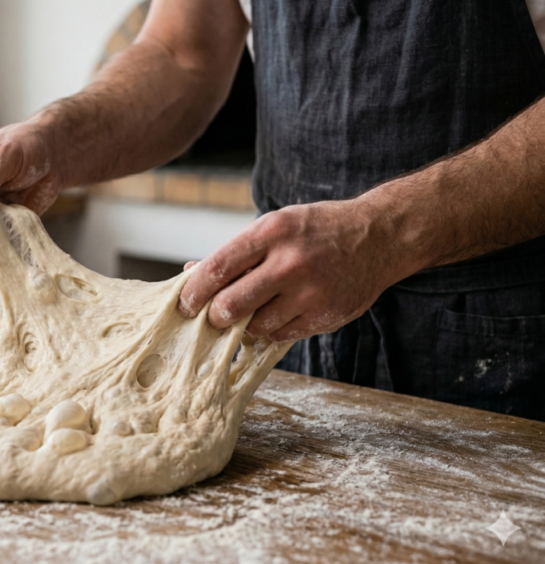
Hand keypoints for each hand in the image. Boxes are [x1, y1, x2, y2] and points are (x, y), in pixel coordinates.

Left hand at [177, 200, 403, 341]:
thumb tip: (189, 274)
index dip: (193, 292)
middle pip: (231, 305)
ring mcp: (311, 291)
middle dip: (214, 317)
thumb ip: (234, 253)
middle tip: (212, 317)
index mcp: (272, 232)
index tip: (184, 305)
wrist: (378, 236)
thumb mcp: (273, 227)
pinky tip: (276, 313)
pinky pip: (281, 335)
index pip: (217, 269)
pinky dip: (271, 330)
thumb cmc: (314, 231)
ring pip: (255, 327)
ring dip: (245, 325)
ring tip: (251, 311)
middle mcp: (291, 262)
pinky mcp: (326, 315)